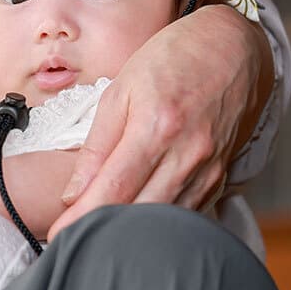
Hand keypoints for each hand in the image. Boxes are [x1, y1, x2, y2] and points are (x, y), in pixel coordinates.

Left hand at [47, 3, 268, 238]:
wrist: (233, 49)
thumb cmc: (173, 60)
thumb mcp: (123, 88)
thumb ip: (97, 144)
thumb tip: (73, 192)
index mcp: (156, 127)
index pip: (113, 189)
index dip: (82, 218)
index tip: (57, 235)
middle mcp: (186, 155)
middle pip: (138, 214)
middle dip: (102, 233)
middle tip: (73, 241)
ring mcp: (208, 171)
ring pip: (164, 222)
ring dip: (131, 235)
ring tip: (100, 238)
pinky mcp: (220, 179)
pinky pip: (186, 214)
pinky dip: (160, 224)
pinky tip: (138, 223)